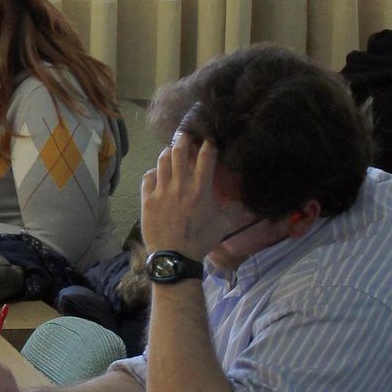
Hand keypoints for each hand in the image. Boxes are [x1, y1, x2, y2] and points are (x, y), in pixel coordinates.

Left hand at [140, 136, 252, 259]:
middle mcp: (181, 186)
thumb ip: (234, 210)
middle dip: (183, 140)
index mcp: (201, 190)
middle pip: (179, 152)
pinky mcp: (147, 200)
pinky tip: (157, 173)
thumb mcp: (223, 225)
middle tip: (185, 136)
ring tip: (171, 150)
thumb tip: (243, 202)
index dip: (208, 143)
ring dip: (167, 153)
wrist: (174, 256)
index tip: (208, 138)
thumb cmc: (200, 240)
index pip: (205, 157)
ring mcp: (162, 191)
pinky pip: (148, 177)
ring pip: (162, 161)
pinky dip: (153, 171)